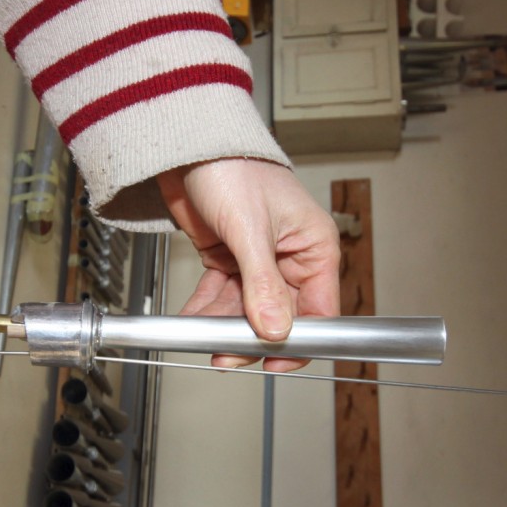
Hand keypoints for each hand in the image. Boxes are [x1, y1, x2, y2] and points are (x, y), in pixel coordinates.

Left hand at [158, 158, 340, 370]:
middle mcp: (290, 257)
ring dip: (224, 328)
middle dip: (252, 337)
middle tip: (228, 355)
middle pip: (280, 315)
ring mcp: (258, 260)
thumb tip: (276, 329)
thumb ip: (263, 283)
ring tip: (204, 341)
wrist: (186, 146)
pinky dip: (206, 311)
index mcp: (313, 246)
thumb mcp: (250, 229)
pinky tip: (192, 323)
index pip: (319, 309)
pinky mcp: (229, 258)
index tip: (276, 360)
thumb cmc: (232, 167)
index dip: (301, 339)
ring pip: (246, 310)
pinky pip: (221, 296)